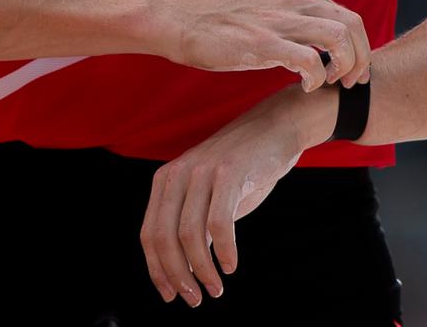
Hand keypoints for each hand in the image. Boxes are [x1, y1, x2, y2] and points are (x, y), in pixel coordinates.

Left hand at [141, 82, 341, 305]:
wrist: (277, 127)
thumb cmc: (244, 167)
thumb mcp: (209, 195)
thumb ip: (192, 225)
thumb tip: (183, 272)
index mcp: (166, 180)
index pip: (149, 234)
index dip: (157, 270)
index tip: (171, 294)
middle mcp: (178, 174)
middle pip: (164, 238)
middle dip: (177, 275)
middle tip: (195, 299)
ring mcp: (203, 171)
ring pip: (190, 234)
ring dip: (202, 270)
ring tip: (216, 288)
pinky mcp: (230, 172)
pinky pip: (219, 223)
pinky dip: (223, 251)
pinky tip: (230, 265)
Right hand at [164, 0, 371, 92]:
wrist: (176, 16)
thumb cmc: (213, 16)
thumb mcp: (260, 2)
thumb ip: (286, 11)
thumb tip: (308, 33)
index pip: (344, 13)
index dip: (356, 44)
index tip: (350, 67)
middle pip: (352, 24)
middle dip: (361, 57)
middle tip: (352, 82)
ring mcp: (278, 18)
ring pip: (339, 37)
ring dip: (345, 66)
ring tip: (333, 84)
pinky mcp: (263, 42)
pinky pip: (310, 60)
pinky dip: (317, 77)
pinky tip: (306, 86)